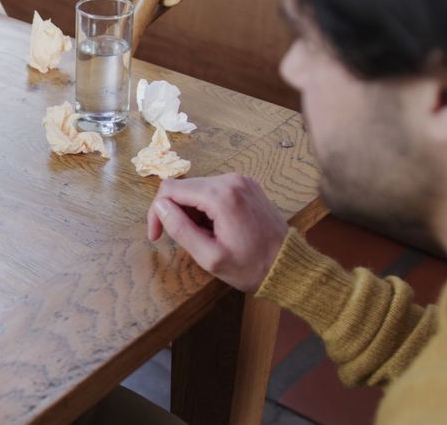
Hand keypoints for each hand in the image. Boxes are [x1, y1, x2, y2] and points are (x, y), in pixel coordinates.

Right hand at [146, 173, 288, 292]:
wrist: (290, 265)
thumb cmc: (251, 267)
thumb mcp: (210, 257)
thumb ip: (180, 230)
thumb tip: (160, 207)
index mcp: (221, 196)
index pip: (170, 189)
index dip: (157, 211)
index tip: (157, 236)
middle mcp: (230, 180)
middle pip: (183, 186)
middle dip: (175, 212)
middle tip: (184, 240)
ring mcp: (240, 180)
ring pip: (197, 188)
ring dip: (191, 211)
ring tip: (204, 236)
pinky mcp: (246, 185)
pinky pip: (214, 190)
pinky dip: (206, 207)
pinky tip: (215, 227)